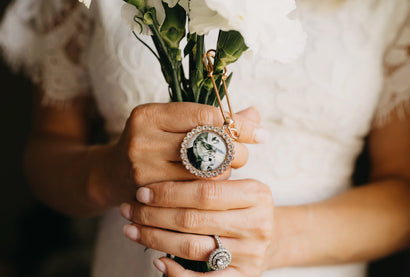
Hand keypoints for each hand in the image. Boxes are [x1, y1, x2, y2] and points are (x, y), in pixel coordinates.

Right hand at [104, 103, 262, 204]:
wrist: (111, 174)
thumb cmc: (151, 142)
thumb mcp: (172, 123)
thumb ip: (212, 117)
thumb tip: (255, 114)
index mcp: (149, 115)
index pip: (205, 116)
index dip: (237, 125)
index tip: (259, 132)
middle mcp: (142, 140)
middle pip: (207, 145)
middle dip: (236, 150)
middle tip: (244, 153)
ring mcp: (143, 169)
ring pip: (205, 172)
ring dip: (225, 171)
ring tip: (224, 167)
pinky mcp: (148, 194)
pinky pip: (195, 192)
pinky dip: (210, 187)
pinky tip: (211, 183)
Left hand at [120, 179, 273, 275]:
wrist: (271, 236)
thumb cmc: (241, 207)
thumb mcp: (235, 188)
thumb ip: (207, 182)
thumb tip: (154, 185)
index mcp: (256, 194)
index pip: (205, 192)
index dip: (169, 192)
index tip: (142, 191)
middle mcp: (258, 223)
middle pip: (194, 220)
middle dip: (154, 215)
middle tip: (130, 210)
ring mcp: (252, 253)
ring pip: (192, 247)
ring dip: (156, 238)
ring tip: (132, 230)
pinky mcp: (245, 276)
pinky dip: (177, 272)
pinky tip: (158, 260)